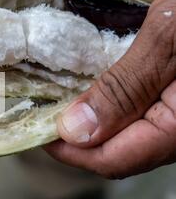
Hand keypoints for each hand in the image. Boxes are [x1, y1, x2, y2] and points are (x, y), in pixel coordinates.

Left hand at [45, 0, 175, 178]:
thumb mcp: (168, 38)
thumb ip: (123, 88)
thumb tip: (75, 130)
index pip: (113, 160)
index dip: (68, 150)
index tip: (36, 130)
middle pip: (118, 152)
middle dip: (77, 138)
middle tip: (42, 113)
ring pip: (128, 136)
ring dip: (91, 122)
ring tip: (59, 102)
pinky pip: (141, 116)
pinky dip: (111, 107)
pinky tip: (92, 89)